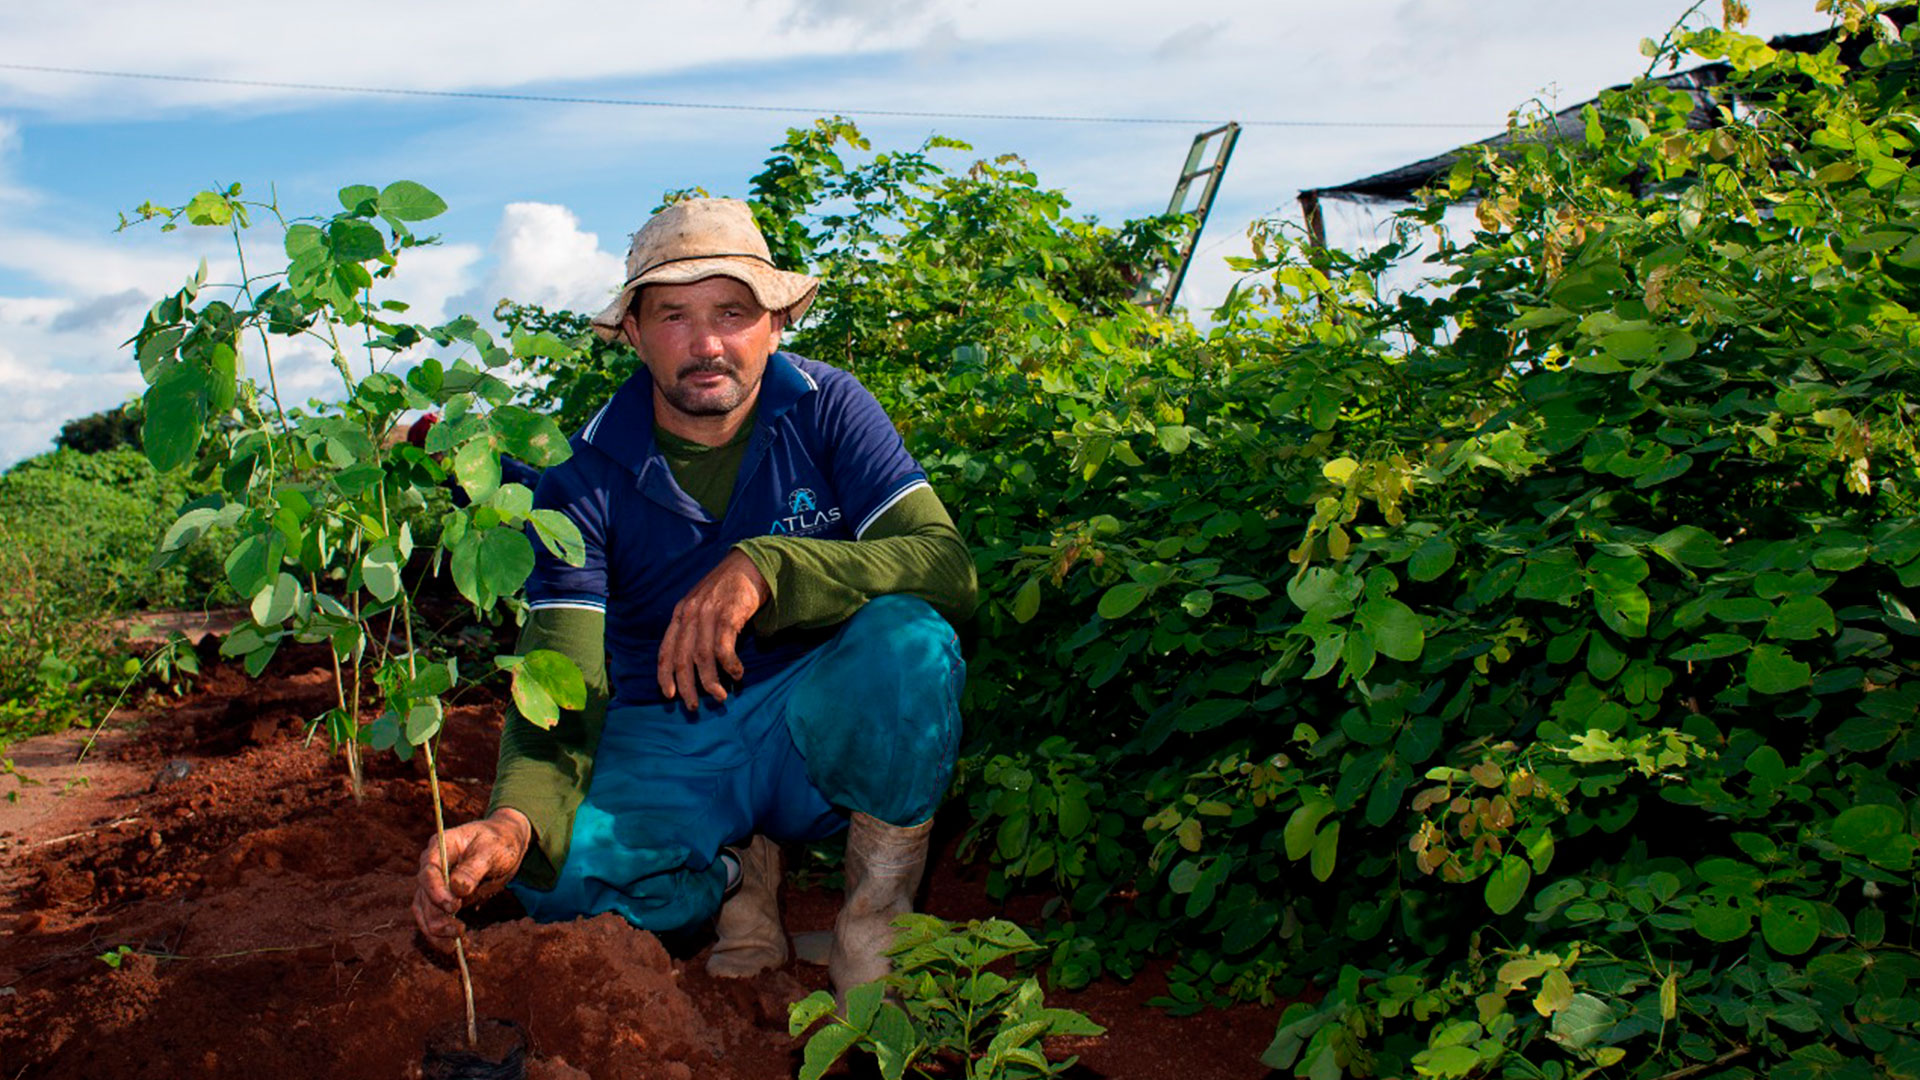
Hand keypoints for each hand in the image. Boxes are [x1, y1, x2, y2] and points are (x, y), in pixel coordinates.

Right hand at [412, 808, 530, 949]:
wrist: (506, 845)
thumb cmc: (499, 842)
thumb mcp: (492, 851)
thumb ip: (474, 868)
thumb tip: (458, 888)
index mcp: (441, 846)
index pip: (429, 870)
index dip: (436, 891)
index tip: (453, 907)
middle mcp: (432, 865)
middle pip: (424, 894)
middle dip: (436, 916)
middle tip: (456, 931)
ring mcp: (435, 883)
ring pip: (424, 910)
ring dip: (435, 929)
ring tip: (452, 946)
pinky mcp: (442, 899)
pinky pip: (433, 917)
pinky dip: (439, 933)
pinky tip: (451, 946)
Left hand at [656, 549, 770, 709]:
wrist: (750, 565)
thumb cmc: (727, 590)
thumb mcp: (702, 606)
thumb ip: (695, 628)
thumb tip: (694, 663)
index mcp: (680, 613)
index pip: (665, 649)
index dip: (664, 675)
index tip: (668, 695)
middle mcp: (690, 614)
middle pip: (682, 659)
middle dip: (686, 687)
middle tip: (693, 706)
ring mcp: (708, 614)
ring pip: (702, 658)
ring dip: (710, 682)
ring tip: (720, 696)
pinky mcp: (729, 615)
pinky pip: (724, 648)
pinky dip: (729, 666)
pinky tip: (737, 674)